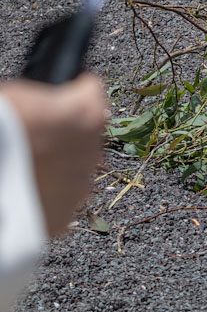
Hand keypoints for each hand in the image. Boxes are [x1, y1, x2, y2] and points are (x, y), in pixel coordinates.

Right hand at [2, 74, 108, 236]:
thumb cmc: (5, 128)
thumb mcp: (24, 97)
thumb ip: (49, 102)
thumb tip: (47, 108)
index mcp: (88, 113)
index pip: (91, 95)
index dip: (73, 96)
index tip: (60, 102)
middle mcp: (92, 150)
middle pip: (87, 138)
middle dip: (68, 138)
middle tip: (39, 141)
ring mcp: (79, 187)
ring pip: (76, 173)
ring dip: (60, 170)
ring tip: (30, 169)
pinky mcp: (63, 217)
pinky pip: (61, 203)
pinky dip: (49, 198)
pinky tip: (28, 190)